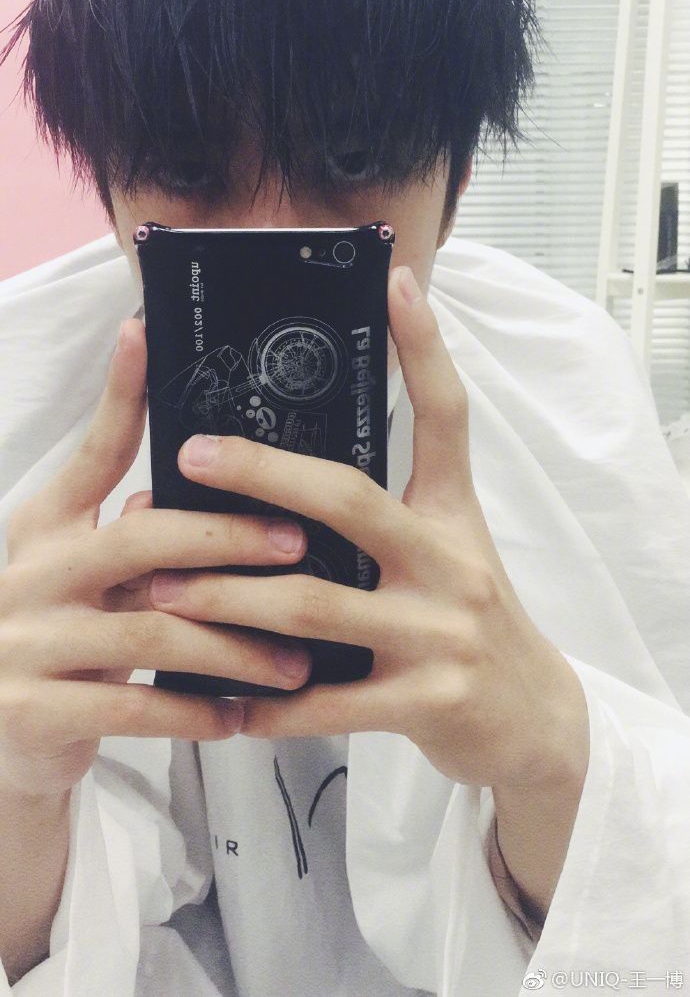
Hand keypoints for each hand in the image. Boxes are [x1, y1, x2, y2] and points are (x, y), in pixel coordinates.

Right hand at [0, 319, 314, 798]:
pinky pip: (134, 710)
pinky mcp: (34, 712)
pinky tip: (243, 715)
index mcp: (46, 526)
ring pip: (152, 634)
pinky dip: (197, 712)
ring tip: (296, 661)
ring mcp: (25, 644)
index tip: (144, 333)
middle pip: (141, 538)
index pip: (93, 452)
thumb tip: (201, 505)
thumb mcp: (82, 576)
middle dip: (228, 539)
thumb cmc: (60, 640)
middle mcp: (32, 573)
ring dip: (235, 647)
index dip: (119, 394)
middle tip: (297, 544)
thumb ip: (132, 539)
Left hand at [150, 265, 587, 791]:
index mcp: (452, 514)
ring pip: (316, 605)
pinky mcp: (429, 702)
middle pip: (350, 499)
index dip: (424, 346)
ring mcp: (440, 632)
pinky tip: (220, 706)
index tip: (394, 282)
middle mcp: (450, 561)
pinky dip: (269, 706)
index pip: (445, 415)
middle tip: (191, 456)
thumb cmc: (467, 622)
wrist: (533, 720)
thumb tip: (287, 486)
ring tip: (164, 592)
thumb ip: (384, 517)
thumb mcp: (447, 552)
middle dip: (262, 474)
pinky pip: (329, 702)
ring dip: (230, 599)